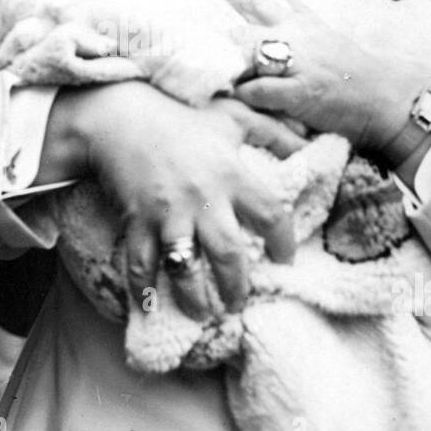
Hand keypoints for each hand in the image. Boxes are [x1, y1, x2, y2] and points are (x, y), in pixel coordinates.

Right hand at [54, 82, 301, 317]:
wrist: (121, 116)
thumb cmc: (181, 118)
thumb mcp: (232, 116)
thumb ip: (273, 130)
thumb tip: (309, 141)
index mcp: (231, 174)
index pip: (270, 214)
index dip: (283, 241)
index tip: (285, 259)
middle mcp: (203, 198)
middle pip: (229, 253)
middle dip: (236, 286)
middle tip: (238, 305)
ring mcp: (168, 212)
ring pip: (186, 267)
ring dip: (194, 298)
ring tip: (202, 314)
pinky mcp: (137, 220)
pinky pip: (141, 262)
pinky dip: (143, 288)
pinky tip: (149, 305)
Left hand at [232, 0, 430, 159]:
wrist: (383, 96)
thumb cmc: (350, 66)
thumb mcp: (322, 29)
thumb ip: (296, 8)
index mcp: (299, 23)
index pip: (258, 1)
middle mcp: (296, 39)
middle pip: (248, 25)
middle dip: (220, 27)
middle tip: (196, 14)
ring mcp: (297, 65)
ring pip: (252, 55)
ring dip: (232, 62)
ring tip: (213, 66)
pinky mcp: (300, 92)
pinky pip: (262, 90)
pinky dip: (246, 93)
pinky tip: (236, 95)